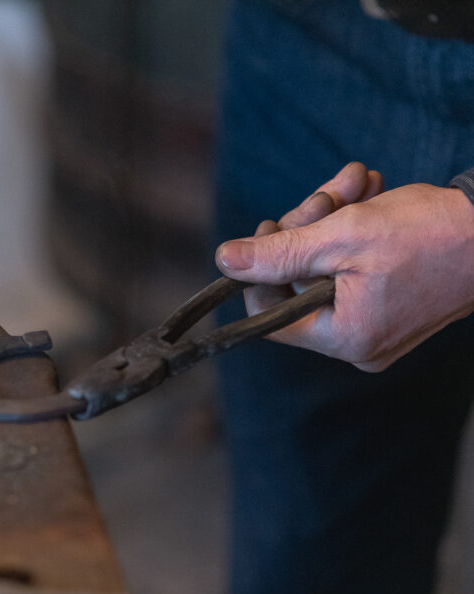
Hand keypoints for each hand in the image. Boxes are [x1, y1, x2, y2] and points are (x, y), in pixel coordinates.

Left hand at [215, 162, 473, 371]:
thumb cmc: (433, 234)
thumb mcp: (342, 237)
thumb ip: (278, 254)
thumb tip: (225, 262)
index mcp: (343, 338)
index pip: (270, 314)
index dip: (261, 267)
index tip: (271, 226)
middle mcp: (359, 344)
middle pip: (298, 283)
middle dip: (307, 228)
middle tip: (328, 193)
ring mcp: (378, 327)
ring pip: (325, 267)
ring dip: (333, 218)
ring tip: (358, 183)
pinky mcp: (394, 305)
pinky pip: (354, 269)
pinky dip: (356, 229)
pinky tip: (370, 193)